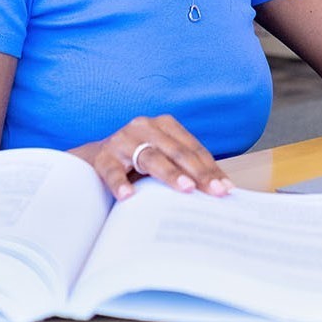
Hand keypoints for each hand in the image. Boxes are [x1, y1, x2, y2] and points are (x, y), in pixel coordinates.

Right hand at [70, 114, 233, 200]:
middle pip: (177, 151)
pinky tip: (128, 196)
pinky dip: (120, 183)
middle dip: (199, 173)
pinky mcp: (103, 157)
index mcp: (165, 125)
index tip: (226, 188)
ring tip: (185, 188)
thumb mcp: (163, 158)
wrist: (95, 158)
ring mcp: (123, 140)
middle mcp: (145, 127)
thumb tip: (218, 192)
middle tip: (214, 191)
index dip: (211, 168)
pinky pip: (113, 170)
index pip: (193, 148)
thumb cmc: (138, 161)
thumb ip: (184, 168)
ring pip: (150, 157)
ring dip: (170, 174)